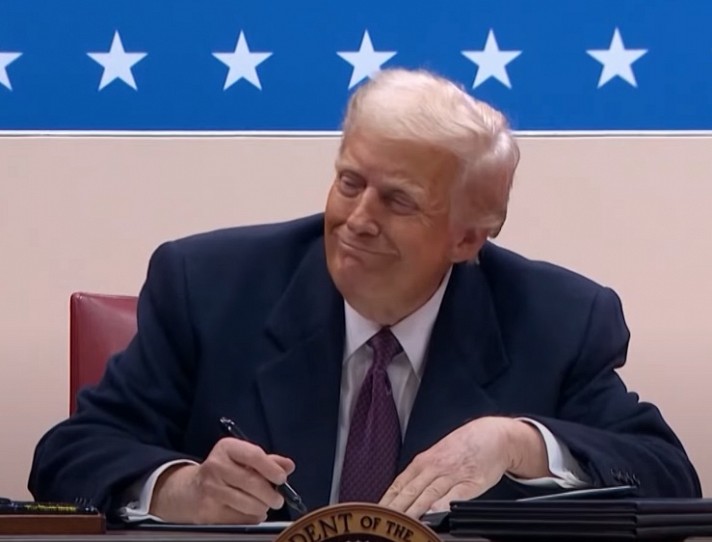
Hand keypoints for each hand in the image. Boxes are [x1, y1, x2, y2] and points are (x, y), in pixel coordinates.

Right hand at [150, 438, 294, 523]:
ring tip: (264, 505)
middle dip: (271, 494)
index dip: (271, 468)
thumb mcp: (242, 458)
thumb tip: (288, 466)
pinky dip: (251, 518)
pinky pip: (239, 518)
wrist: (189, 489)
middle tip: (278, 500)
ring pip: (247, 503)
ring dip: (262, 507)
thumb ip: (268, 461)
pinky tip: (251, 512)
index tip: (282, 478)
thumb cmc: (223, 471)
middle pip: (252, 482)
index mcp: (227, 448)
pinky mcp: (208, 510)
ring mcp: (211, 489)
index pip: (254, 455)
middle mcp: (216, 466)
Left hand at [379, 417, 547, 517]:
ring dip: (414, 510)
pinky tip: (434, 514)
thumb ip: (422, 473)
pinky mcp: (471, 483)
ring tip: (404, 523)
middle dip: (396, 509)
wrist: (493, 434)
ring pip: (428, 494)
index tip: (376, 513)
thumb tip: (403, 493)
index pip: (399, 484)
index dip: (387, 500)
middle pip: (410, 491)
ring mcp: (452, 475)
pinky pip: (455, 496)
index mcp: (424, 461)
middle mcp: (434, 467)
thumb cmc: (464, 446)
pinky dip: (443, 505)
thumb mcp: (438, 454)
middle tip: (385, 521)